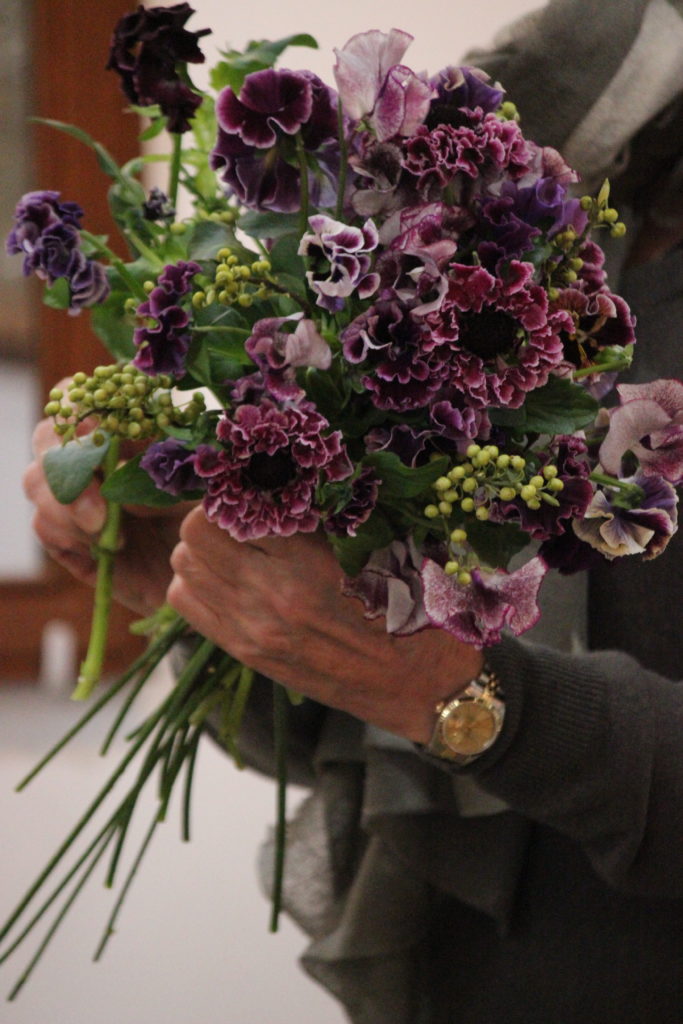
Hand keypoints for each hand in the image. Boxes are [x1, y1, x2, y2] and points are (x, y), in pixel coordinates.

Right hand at [23, 385, 189, 615]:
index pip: (82, 396)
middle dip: (67, 469)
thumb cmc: (212, 525)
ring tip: (109, 535)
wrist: (212, 582)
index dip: (79, 410)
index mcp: (128, 429)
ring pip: (37, 481)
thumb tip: (125, 496)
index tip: (103, 441)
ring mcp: (77, 495)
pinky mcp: (68, 536)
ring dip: (67, 508)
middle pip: (49, 436)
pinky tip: (106, 550)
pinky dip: (68, 536)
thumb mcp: (202, 496)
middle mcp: (95, 457)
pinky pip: (44, 526)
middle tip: (99, 512)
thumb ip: (167, 485)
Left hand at [167, 508, 483, 742]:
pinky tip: (224, 579)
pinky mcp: (243, 650)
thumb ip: (316, 514)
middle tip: (234, 513)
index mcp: (307, 563)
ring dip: (199, 546)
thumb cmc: (402, 604)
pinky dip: (194, 581)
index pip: (237, 505)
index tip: (250, 486)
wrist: (411, 678)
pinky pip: (183, 600)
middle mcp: (271, 595)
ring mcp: (251, 626)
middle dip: (211, 513)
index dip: (238, 488)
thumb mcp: (370, 546)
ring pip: (183, 563)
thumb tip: (272, 477)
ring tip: (228, 546)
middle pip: (196, 530)